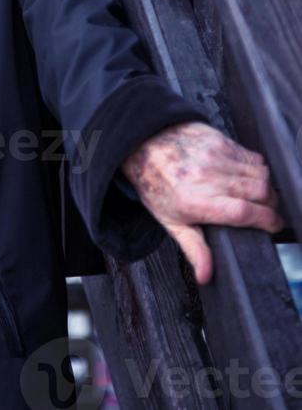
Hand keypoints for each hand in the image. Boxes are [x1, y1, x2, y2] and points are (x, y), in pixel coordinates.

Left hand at [120, 121, 284, 284]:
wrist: (144, 145)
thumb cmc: (156, 184)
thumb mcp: (170, 221)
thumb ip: (193, 248)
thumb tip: (205, 275)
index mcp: (198, 201)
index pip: (244, 213)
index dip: (267, 221)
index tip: (273, 227)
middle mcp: (210, 177)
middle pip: (260, 192)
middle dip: (271, 206)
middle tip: (266, 213)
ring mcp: (216, 156)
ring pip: (261, 173)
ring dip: (266, 187)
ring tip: (259, 197)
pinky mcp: (220, 140)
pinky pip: (252, 156)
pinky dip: (257, 169)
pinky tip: (248, 177)